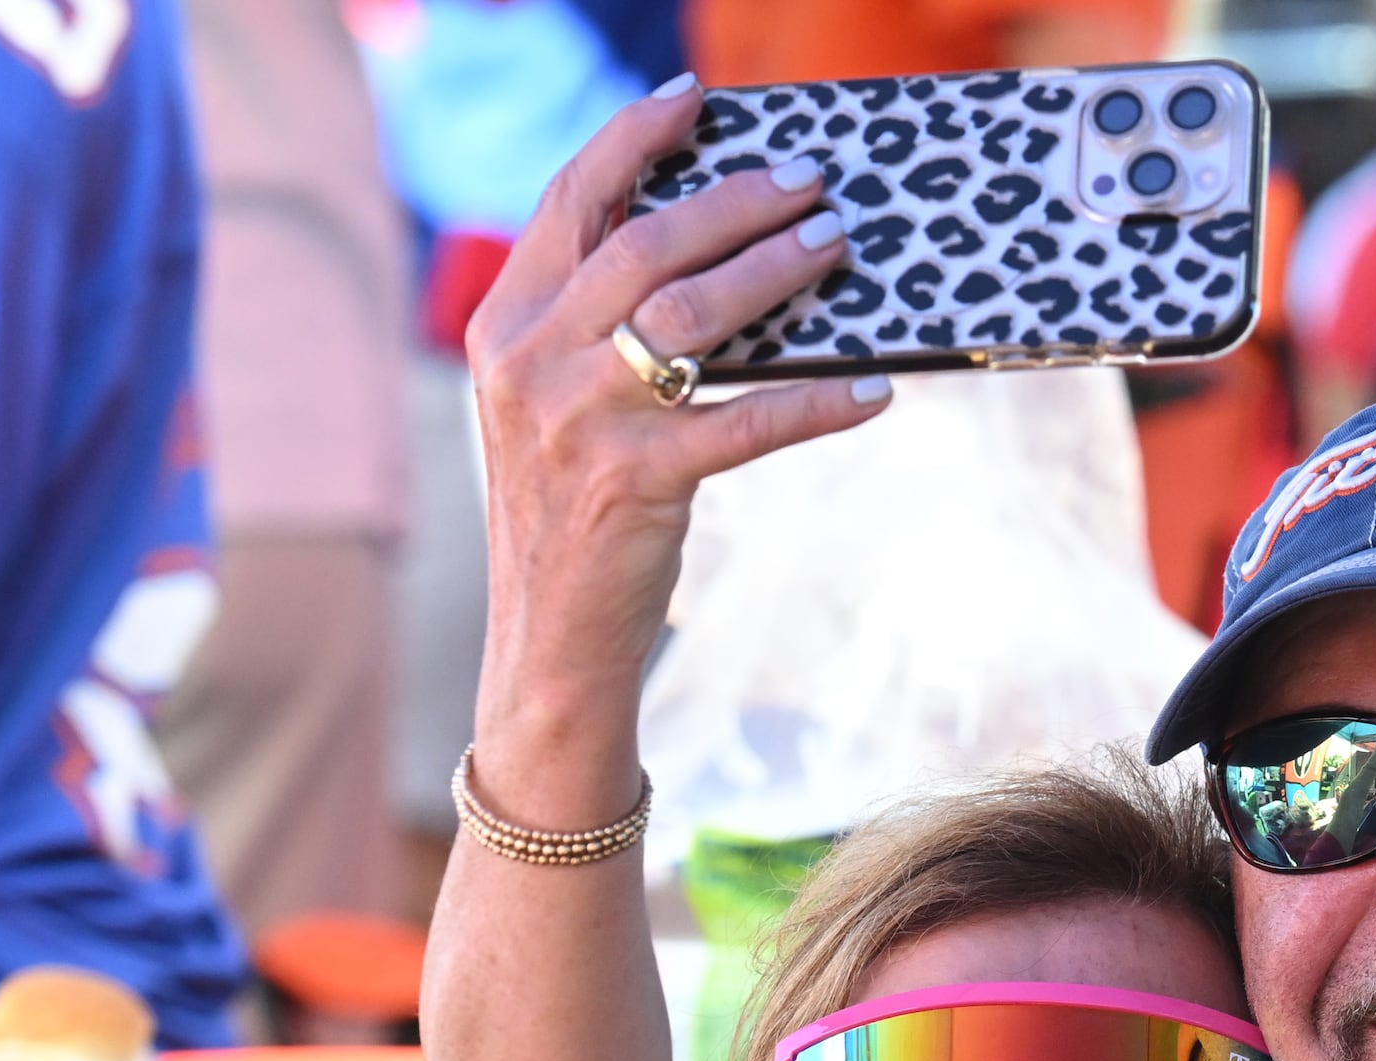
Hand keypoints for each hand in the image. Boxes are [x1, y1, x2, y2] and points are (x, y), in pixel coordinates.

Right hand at [460, 79, 889, 823]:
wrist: (547, 644)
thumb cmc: (568, 515)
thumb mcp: (549, 407)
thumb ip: (589, 326)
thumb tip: (698, 250)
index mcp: (503, 327)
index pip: (571, 202)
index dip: (635, 140)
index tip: (695, 101)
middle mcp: (531, 362)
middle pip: (645, 243)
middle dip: (735, 201)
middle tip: (808, 185)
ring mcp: (582, 422)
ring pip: (694, 316)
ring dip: (776, 274)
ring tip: (836, 247)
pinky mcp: (639, 484)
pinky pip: (747, 423)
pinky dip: (819, 406)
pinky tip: (872, 393)